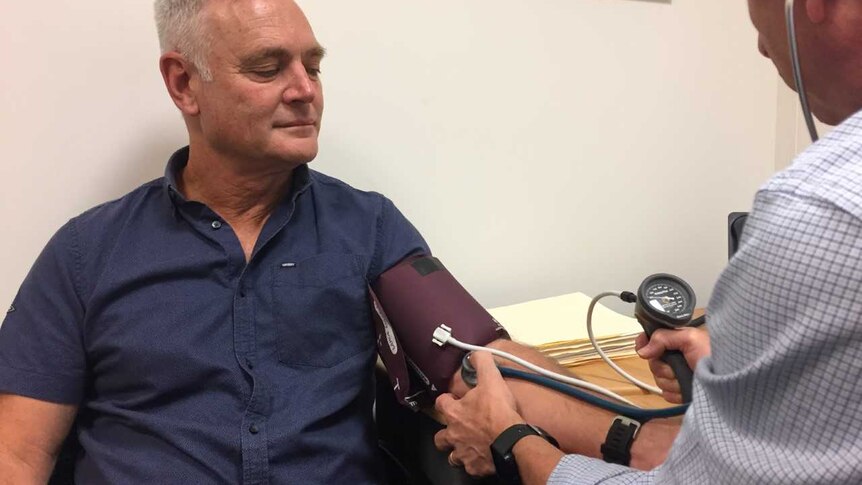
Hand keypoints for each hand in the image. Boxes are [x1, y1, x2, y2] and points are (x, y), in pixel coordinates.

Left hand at [433, 351, 524, 476]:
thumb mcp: (491, 380)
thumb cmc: (498, 412)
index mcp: (454, 413)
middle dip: (446, 434)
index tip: (452, 399)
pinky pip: (471, 468)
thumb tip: (476, 352)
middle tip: (457, 429)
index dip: (446, 400)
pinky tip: (483, 459)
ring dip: (458, 451)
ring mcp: (463, 453)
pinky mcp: (475, 468)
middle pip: (440, 437)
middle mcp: (454, 435)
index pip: (440, 404)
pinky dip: (475, 464)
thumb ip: (482, 364)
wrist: (512, 441)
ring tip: (468, 447)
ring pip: (452, 456)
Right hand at [635, 327, 709, 403]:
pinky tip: (686, 390)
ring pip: (658, 380)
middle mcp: (674, 357)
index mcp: (676, 341)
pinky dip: (676, 393)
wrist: (729, 383)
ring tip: (687, 379)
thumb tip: (641, 351)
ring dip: (672, 381)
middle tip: (677, 367)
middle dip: (664, 367)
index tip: (644, 351)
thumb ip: (664, 338)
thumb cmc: (712, 356)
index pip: (650, 340)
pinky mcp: (679, 392)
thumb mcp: (690, 338)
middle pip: (652, 362)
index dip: (644, 344)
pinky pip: (666, 394)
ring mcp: (677, 376)